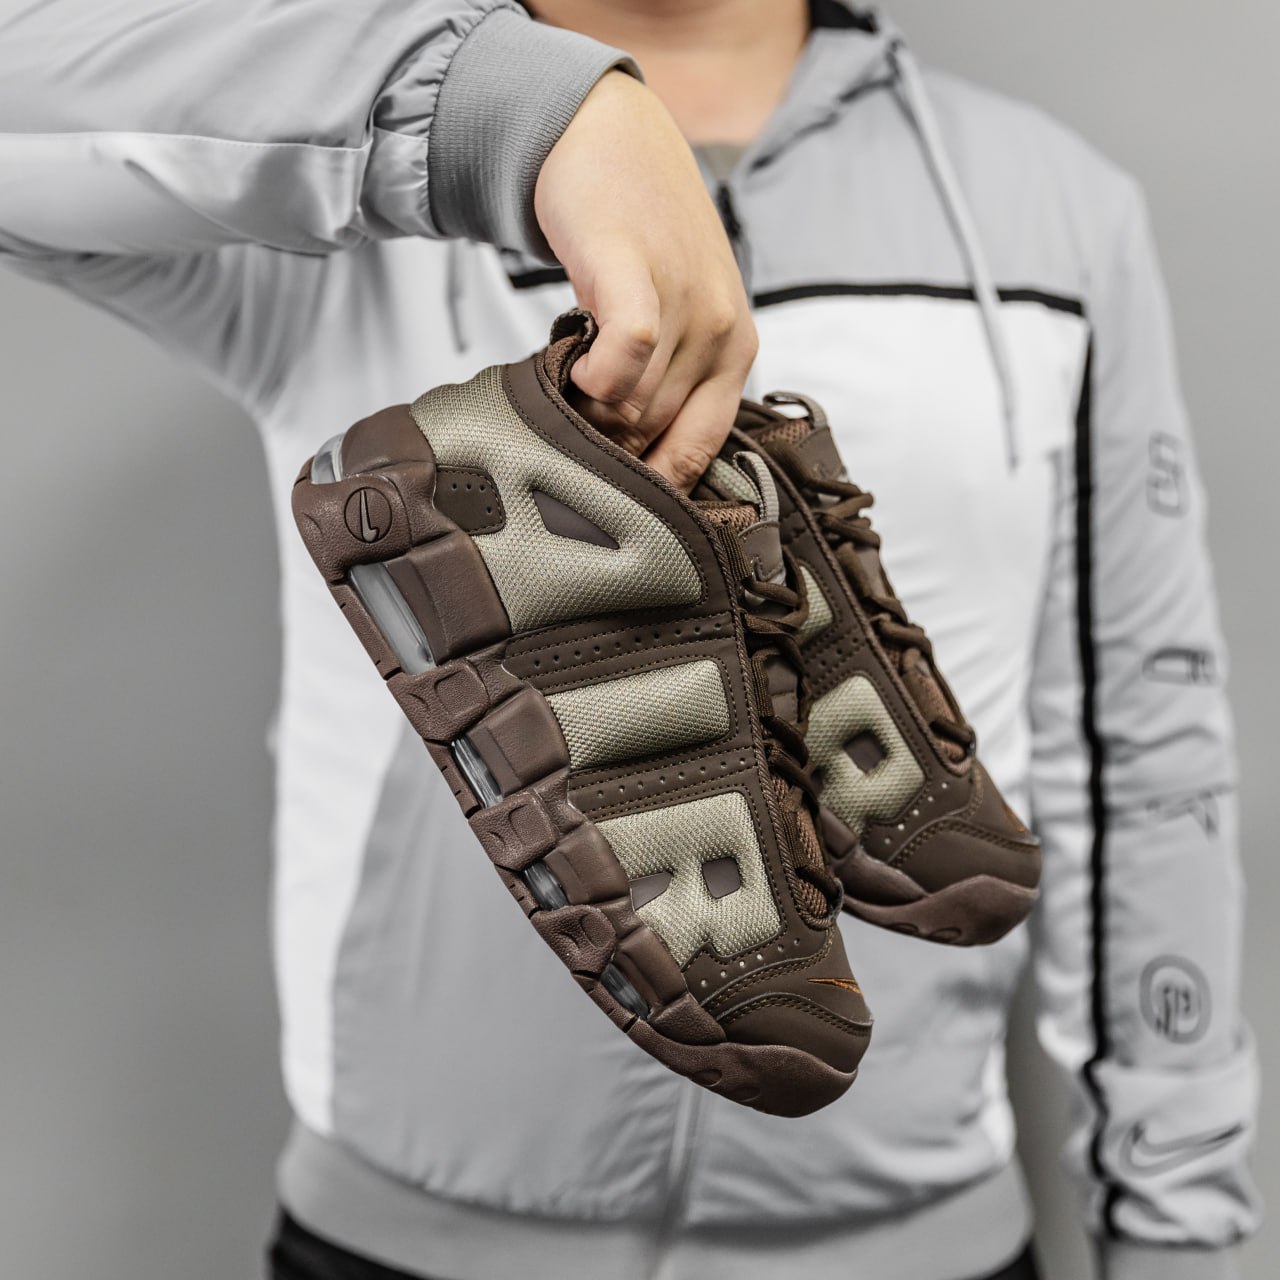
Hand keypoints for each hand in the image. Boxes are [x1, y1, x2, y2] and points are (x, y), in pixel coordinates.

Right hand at [534, 71, 756, 491]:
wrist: (613, 138)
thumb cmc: (643, 236)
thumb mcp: (680, 314)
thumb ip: (671, 383)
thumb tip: (636, 468)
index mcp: (737, 352)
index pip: (701, 453)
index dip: (655, 489)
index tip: (617, 501)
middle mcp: (722, 331)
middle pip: (657, 434)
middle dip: (610, 450)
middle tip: (573, 435)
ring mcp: (686, 299)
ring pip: (635, 404)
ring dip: (591, 414)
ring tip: (568, 391)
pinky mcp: (635, 270)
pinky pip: (626, 351)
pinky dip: (594, 377)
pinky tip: (571, 366)